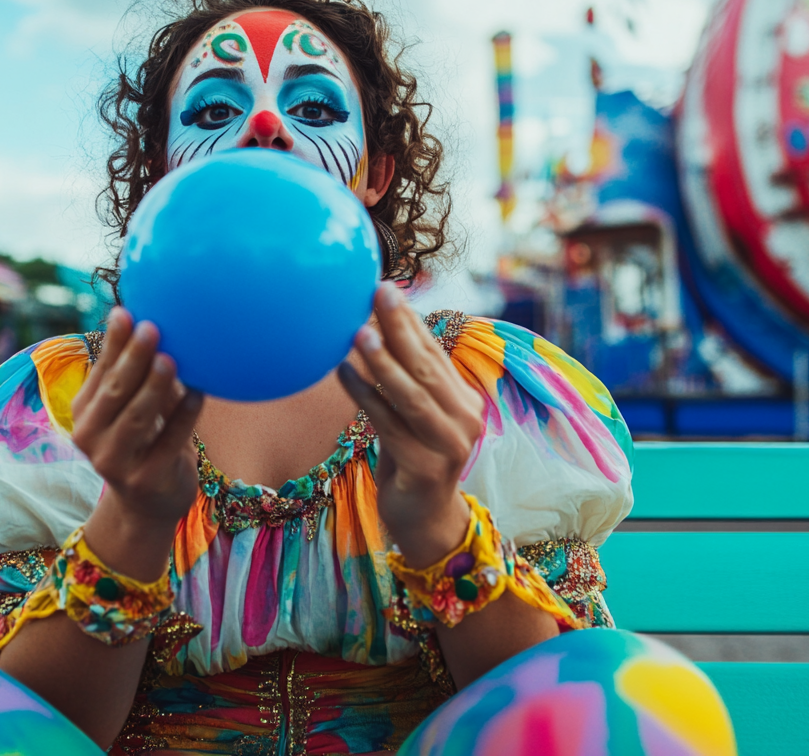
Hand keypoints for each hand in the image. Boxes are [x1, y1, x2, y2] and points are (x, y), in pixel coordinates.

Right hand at [72, 307, 203, 577]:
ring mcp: (117, 462)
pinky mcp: (147, 479)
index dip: (113, 343)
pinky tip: (198, 392)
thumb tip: (160, 328)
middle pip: (114, 392)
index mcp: (84, 414)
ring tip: (170, 359)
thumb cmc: (145, 444)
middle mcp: (92, 438)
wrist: (148, 506)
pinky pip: (170, 441)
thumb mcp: (133, 411)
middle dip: (132, 358)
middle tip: (151, 327)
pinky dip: (185, 416)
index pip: (99, 372)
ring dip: (155, 387)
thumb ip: (141, 378)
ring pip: (137, 418)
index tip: (126, 312)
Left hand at [338, 283, 483, 566]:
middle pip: (427, 367)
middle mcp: (465, 418)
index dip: (411, 321)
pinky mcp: (426, 468)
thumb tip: (375, 327)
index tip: (386, 288)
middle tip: (377, 293)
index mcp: (464, 399)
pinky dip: (366, 398)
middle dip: (400, 329)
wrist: (423, 520)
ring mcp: (449, 445)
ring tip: (357, 333)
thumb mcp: (411, 415)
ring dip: (383, 362)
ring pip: (411, 395)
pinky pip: (389, 426)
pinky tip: (343, 374)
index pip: (435, 352)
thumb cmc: (412, 460)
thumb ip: (405, 379)